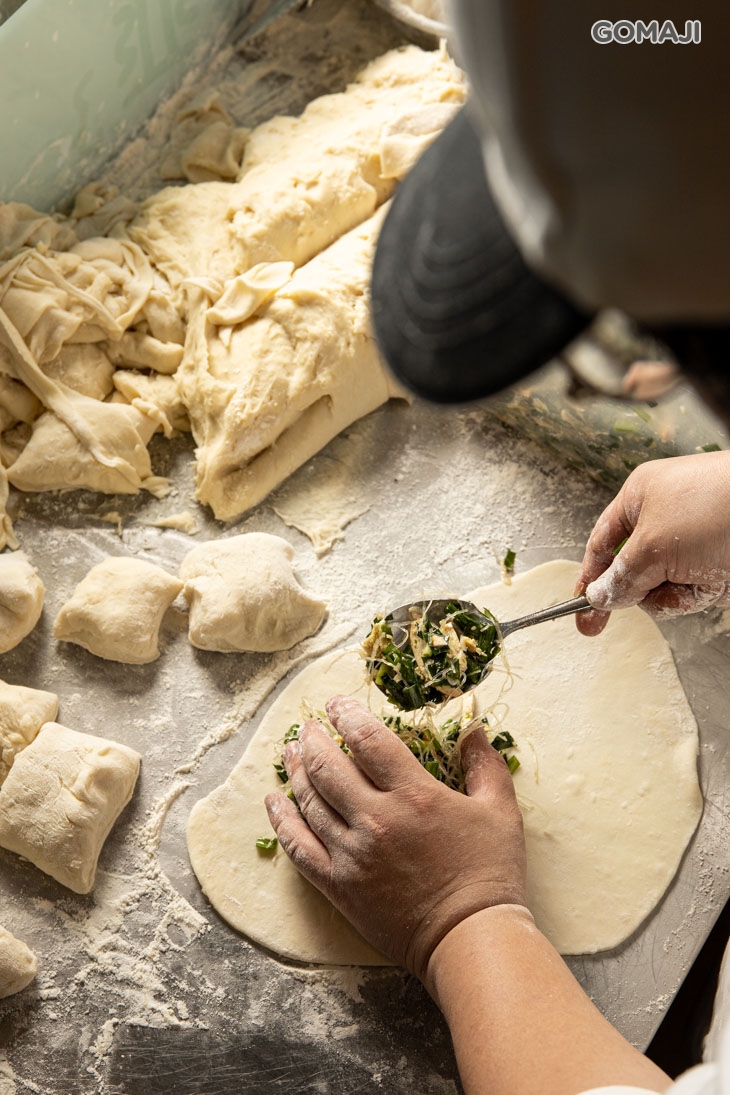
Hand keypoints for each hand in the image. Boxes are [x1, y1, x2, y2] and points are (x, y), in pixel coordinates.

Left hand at [264, 695, 526, 984]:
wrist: (470, 939)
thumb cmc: (490, 874)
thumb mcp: (499, 811)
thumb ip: (484, 765)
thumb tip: (473, 728)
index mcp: (414, 795)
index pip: (369, 740)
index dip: (348, 716)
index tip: (336, 704)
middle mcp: (376, 820)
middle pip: (329, 767)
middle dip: (314, 739)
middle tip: (309, 726)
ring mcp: (352, 854)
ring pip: (310, 802)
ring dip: (296, 772)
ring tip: (290, 753)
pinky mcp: (339, 886)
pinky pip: (299, 847)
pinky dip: (282, 821)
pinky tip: (273, 802)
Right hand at [576, 451, 729, 634]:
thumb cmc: (715, 510)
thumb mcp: (653, 547)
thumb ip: (620, 577)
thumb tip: (599, 597)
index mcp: (641, 497)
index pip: (602, 544)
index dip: (590, 578)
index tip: (581, 613)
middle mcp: (666, 517)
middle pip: (635, 573)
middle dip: (649, 588)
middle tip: (663, 586)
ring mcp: (695, 541)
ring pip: (667, 587)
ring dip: (680, 592)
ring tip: (704, 576)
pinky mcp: (720, 560)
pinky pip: (696, 590)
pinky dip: (704, 591)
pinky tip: (721, 578)